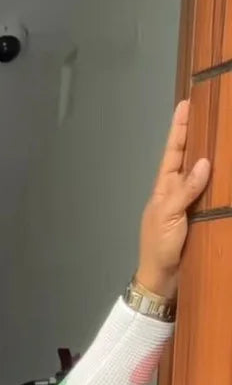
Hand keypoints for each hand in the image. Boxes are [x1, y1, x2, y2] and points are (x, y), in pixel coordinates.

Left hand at [136, 100, 210, 301]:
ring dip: (209, 154)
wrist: (162, 279)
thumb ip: (184, 190)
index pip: (173, 152)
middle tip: (208, 110)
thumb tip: (203, 162)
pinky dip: (216, 180)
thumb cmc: (159, 247)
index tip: (186, 104)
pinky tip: (225, 171)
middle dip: (195, 135)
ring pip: (199, 173)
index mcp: (164, 188)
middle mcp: (176, 191)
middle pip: (187, 158)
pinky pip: (208, 193)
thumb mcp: (168, 216)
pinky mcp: (198, 217)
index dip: (179, 129)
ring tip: (220, 133)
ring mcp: (187, 204)